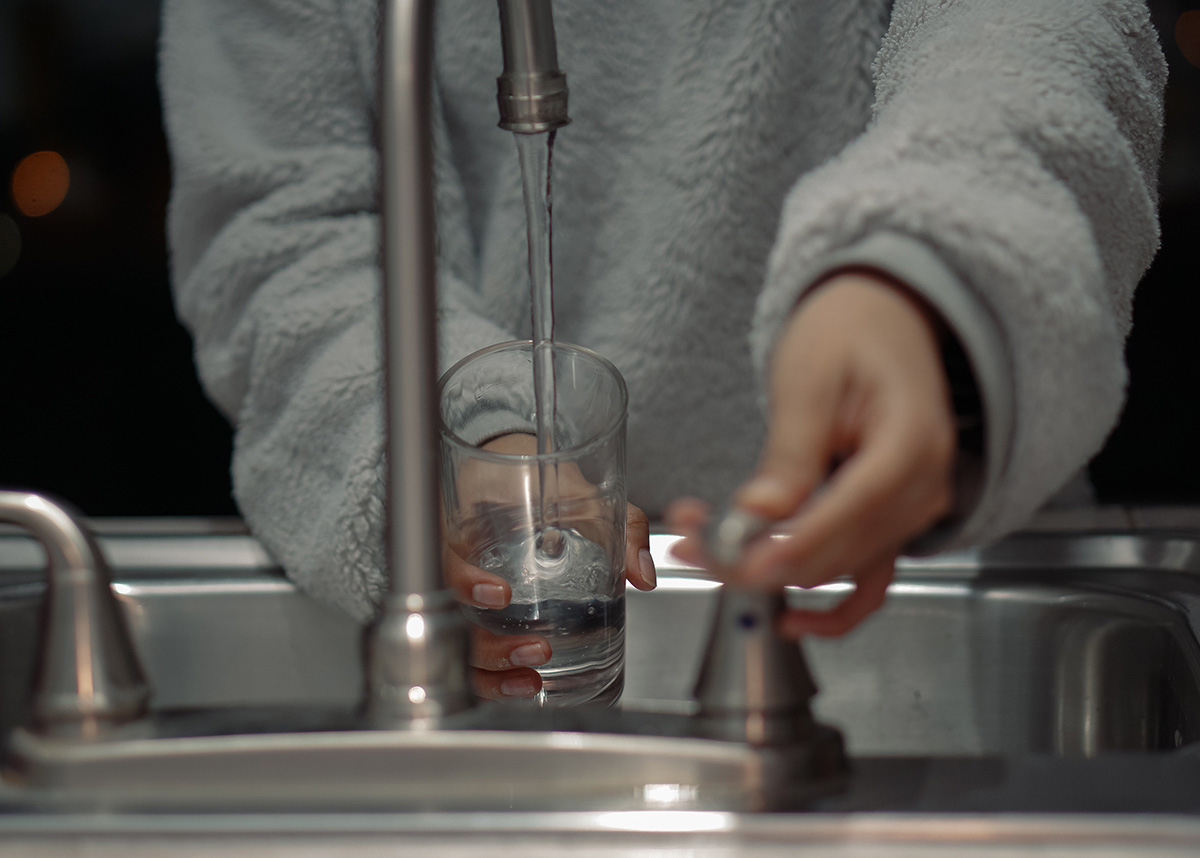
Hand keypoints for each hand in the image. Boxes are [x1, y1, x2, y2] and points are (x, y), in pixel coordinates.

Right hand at [445, 433, 654, 699]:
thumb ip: (622, 526)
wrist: (527, 474)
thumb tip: (643, 574)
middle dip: (489, 645)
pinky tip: (526, 685)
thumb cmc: (544, 480)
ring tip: (531, 679)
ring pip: (458, 646)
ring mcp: (468, 596)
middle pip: (450, 616)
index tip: (499, 593)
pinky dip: (495, 678)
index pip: (445, 558)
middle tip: (537, 649)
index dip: (464, 582)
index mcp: (469, 527)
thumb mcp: (585, 494)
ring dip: (490, 672)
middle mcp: (460, 565)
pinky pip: (476, 655)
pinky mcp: (483, 618)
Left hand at [669, 272, 955, 637]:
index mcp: (911, 444)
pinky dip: (834, 609)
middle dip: (756, 557)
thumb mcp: (809, 380)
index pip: (848, 512)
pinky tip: (789, 621)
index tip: (732, 560)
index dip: (788, 545)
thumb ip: (790, 455)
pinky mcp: (892, 522)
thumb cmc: (850, 332)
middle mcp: (923, 490)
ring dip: (771, 571)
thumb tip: (759, 516)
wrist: (888, 317)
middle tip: (686, 542)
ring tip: (700, 547)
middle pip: (837, 551)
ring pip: (839, 568)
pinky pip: (870, 580)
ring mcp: (912, 512)